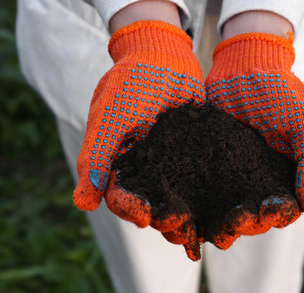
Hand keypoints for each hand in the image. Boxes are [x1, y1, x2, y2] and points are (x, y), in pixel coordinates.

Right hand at [73, 21, 204, 233]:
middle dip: (163, 219)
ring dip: (186, 215)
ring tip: (202, 228)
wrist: (165, 53)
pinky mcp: (192, 155)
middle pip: (150, 204)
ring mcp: (168, 163)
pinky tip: (221, 207)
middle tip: (181, 227)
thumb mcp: (111, 115)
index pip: (119, 197)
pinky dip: (206, 195)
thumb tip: (82, 204)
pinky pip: (197, 180)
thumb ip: (96, 156)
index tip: (146, 216)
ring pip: (175, 199)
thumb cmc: (132, 81)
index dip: (130, 209)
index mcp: (117, 162)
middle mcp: (142, 168)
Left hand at [206, 33, 303, 224]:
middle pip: (254, 215)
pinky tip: (190, 209)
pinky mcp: (207, 165)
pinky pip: (203, 190)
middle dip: (247, 222)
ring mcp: (231, 174)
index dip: (278, 214)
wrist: (243, 65)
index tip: (267, 210)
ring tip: (213, 223)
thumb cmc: (280, 92)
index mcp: (286, 176)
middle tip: (236, 219)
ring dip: (222, 220)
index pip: (285, 208)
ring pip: (227, 208)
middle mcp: (259, 181)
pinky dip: (198, 203)